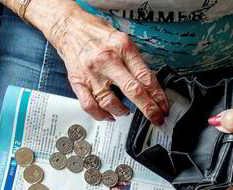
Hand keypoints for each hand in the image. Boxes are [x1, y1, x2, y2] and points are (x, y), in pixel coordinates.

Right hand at [48, 3, 167, 123]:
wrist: (69, 27)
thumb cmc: (97, 33)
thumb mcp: (123, 40)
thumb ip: (135, 61)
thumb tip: (150, 84)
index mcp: (122, 48)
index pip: (145, 76)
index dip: (157, 95)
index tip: (163, 106)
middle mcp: (107, 60)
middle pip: (133, 90)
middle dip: (148, 108)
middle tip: (156, 117)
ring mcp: (91, 73)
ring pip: (110, 102)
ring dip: (123, 112)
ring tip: (128, 112)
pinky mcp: (78, 82)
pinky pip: (90, 105)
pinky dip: (102, 115)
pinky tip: (109, 115)